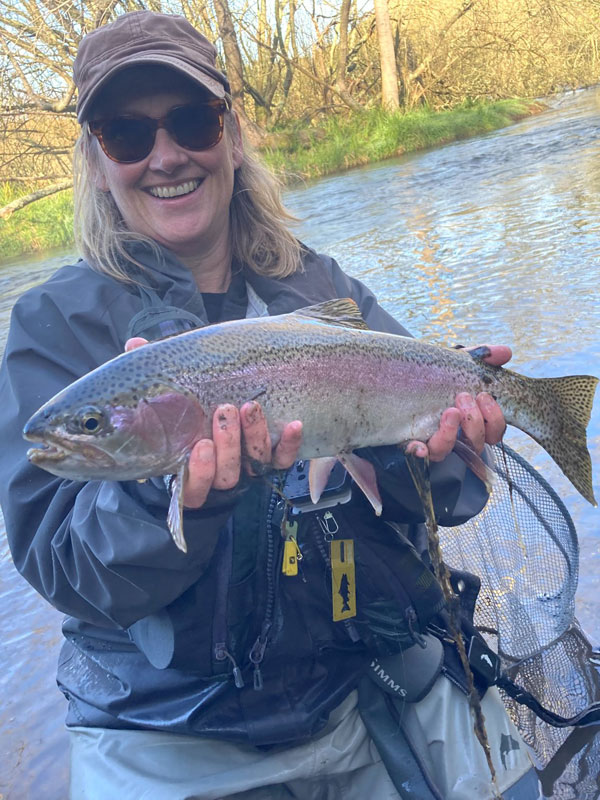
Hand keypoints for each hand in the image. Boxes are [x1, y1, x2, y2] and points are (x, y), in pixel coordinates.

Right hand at [125, 338, 302, 508]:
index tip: (200, 446)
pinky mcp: (271, 461)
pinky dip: (289, 445)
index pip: (193, 487)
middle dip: (229, 445)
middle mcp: (220, 476)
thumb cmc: (186, 414)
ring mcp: (248, 469)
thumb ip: (152, 377)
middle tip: (225, 411)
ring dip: (255, 437)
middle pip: (228, 475)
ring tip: (251, 408)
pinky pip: (283, 460)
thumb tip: (135, 344)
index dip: (199, 472)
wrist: (218, 420)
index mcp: (189, 471)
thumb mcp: (166, 398)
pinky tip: (295, 425)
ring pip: (256, 465)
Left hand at [406, 344, 510, 461]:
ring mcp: (436, 442)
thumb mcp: (460, 365)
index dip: (494, 420)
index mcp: (475, 421)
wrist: (405, 381)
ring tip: (449, 412)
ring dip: (452, 433)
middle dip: (475, 421)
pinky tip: (420, 446)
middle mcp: (458, 437)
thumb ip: (482, 357)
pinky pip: (420, 455)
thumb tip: (506, 352)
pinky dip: (421, 451)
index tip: (484, 396)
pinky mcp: (415, 444)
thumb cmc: (440, 377)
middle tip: (464, 397)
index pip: (494, 431)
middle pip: (477, 443)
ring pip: (450, 451)